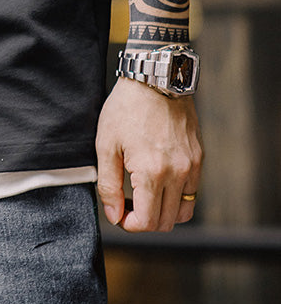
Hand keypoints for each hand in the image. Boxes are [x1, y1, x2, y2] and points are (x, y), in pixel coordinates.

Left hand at [95, 76, 202, 231]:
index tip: (119, 213)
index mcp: (151, 172)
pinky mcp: (199, 158)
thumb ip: (108, 185)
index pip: (146, 221)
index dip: (129, 224)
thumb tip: (114, 215)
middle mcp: (177, 173)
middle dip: (144, 220)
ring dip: (163, 211)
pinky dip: (177, 196)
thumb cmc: (126, 109)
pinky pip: (192, 192)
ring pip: (183, 211)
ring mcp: (191, 166)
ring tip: (144, 194)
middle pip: (166, 222)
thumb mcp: (106, 145)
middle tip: (127, 204)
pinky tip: (158, 180)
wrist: (155, 79)